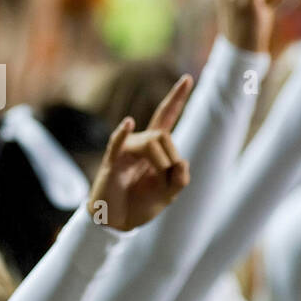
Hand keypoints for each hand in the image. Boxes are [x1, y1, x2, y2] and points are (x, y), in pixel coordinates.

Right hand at [88, 76, 192, 230]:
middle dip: (171, 159)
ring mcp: (125, 151)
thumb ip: (180, 179)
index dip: (176, 98)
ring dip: (161, 164)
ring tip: (154, 183)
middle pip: (162, 134)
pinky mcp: (112, 162)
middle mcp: (139, 143)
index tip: (188, 78)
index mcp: (154, 148)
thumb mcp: (168, 195)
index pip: (166, 116)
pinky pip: (118, 145)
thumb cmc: (139, 204)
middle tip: (166, 182)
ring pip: (151, 142)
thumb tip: (181, 162)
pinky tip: (127, 123)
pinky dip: (123, 134)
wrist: (116, 222)